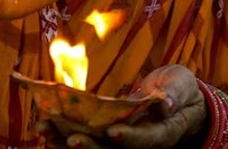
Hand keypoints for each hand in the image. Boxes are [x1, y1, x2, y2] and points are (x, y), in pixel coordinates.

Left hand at [40, 66, 207, 148]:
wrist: (174, 100)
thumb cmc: (180, 90)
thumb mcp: (182, 86)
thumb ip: (174, 93)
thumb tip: (165, 102)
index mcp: (162, 133)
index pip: (147, 140)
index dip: (130, 138)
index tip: (113, 132)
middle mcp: (139, 144)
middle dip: (92, 147)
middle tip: (71, 139)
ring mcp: (120, 142)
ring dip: (67, 143)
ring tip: (45, 131)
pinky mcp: (105, 136)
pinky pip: (84, 140)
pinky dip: (62, 135)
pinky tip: (44, 127)